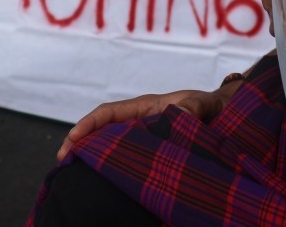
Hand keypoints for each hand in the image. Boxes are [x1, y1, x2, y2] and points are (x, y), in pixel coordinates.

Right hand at [56, 83, 241, 160]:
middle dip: (79, 143)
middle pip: (101, 130)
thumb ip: (192, 108)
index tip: (72, 139)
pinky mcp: (149, 151)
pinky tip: (102, 181)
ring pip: (109, 145)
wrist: (224, 114)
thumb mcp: (202, 103)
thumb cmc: (211, 106)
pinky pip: (123, 157)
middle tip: (62, 161)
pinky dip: (108, 166)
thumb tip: (181, 117)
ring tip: (73, 174)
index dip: (88, 124)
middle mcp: (139, 121)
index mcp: (145, 107)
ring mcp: (142, 136)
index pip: (108, 112)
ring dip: (91, 156)